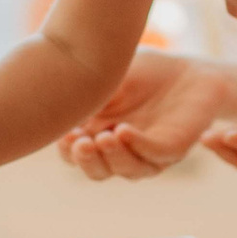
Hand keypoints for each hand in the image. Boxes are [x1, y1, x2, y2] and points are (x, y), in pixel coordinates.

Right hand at [57, 49, 230, 179]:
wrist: (188, 67)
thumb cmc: (143, 71)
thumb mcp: (106, 76)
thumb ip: (83, 90)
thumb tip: (48, 97)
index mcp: (97, 136)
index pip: (75, 155)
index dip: (68, 150)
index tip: (63, 133)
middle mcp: (121, 152)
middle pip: (98, 170)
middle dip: (87, 160)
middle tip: (80, 142)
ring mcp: (147, 154)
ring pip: (126, 169)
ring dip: (112, 156)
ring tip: (102, 138)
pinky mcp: (173, 148)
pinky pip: (154, 154)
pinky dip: (137, 145)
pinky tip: (123, 131)